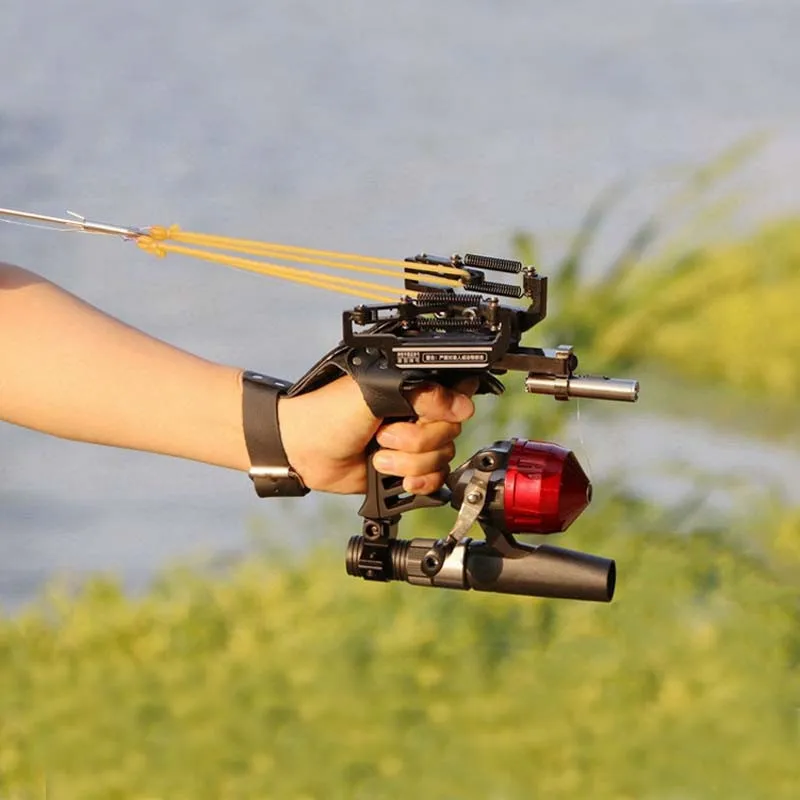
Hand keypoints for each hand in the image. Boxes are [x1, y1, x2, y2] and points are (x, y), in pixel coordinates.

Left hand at [277, 375, 475, 493]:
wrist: (306, 451)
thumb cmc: (330, 415)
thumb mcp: (374, 394)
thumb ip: (419, 395)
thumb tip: (461, 406)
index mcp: (414, 387)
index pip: (458, 394)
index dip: (447, 409)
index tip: (422, 415)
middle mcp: (419, 412)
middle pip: (451, 431)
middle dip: (416, 440)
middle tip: (383, 435)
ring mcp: (415, 442)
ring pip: (442, 458)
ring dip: (407, 463)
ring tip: (378, 457)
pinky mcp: (409, 469)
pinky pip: (435, 479)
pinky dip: (417, 482)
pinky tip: (396, 478)